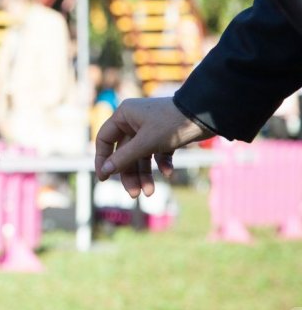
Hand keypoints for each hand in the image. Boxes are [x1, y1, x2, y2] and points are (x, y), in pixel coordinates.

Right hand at [94, 97, 213, 197]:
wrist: (206, 115)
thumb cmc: (172, 123)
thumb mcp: (146, 143)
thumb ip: (124, 158)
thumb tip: (105, 171)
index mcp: (123, 116)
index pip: (104, 139)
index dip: (102, 159)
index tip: (103, 178)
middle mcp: (133, 121)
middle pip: (124, 153)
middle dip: (129, 174)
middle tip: (134, 194)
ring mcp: (149, 129)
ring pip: (140, 156)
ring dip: (144, 175)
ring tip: (149, 192)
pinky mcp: (164, 136)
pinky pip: (156, 154)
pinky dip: (161, 164)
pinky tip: (169, 173)